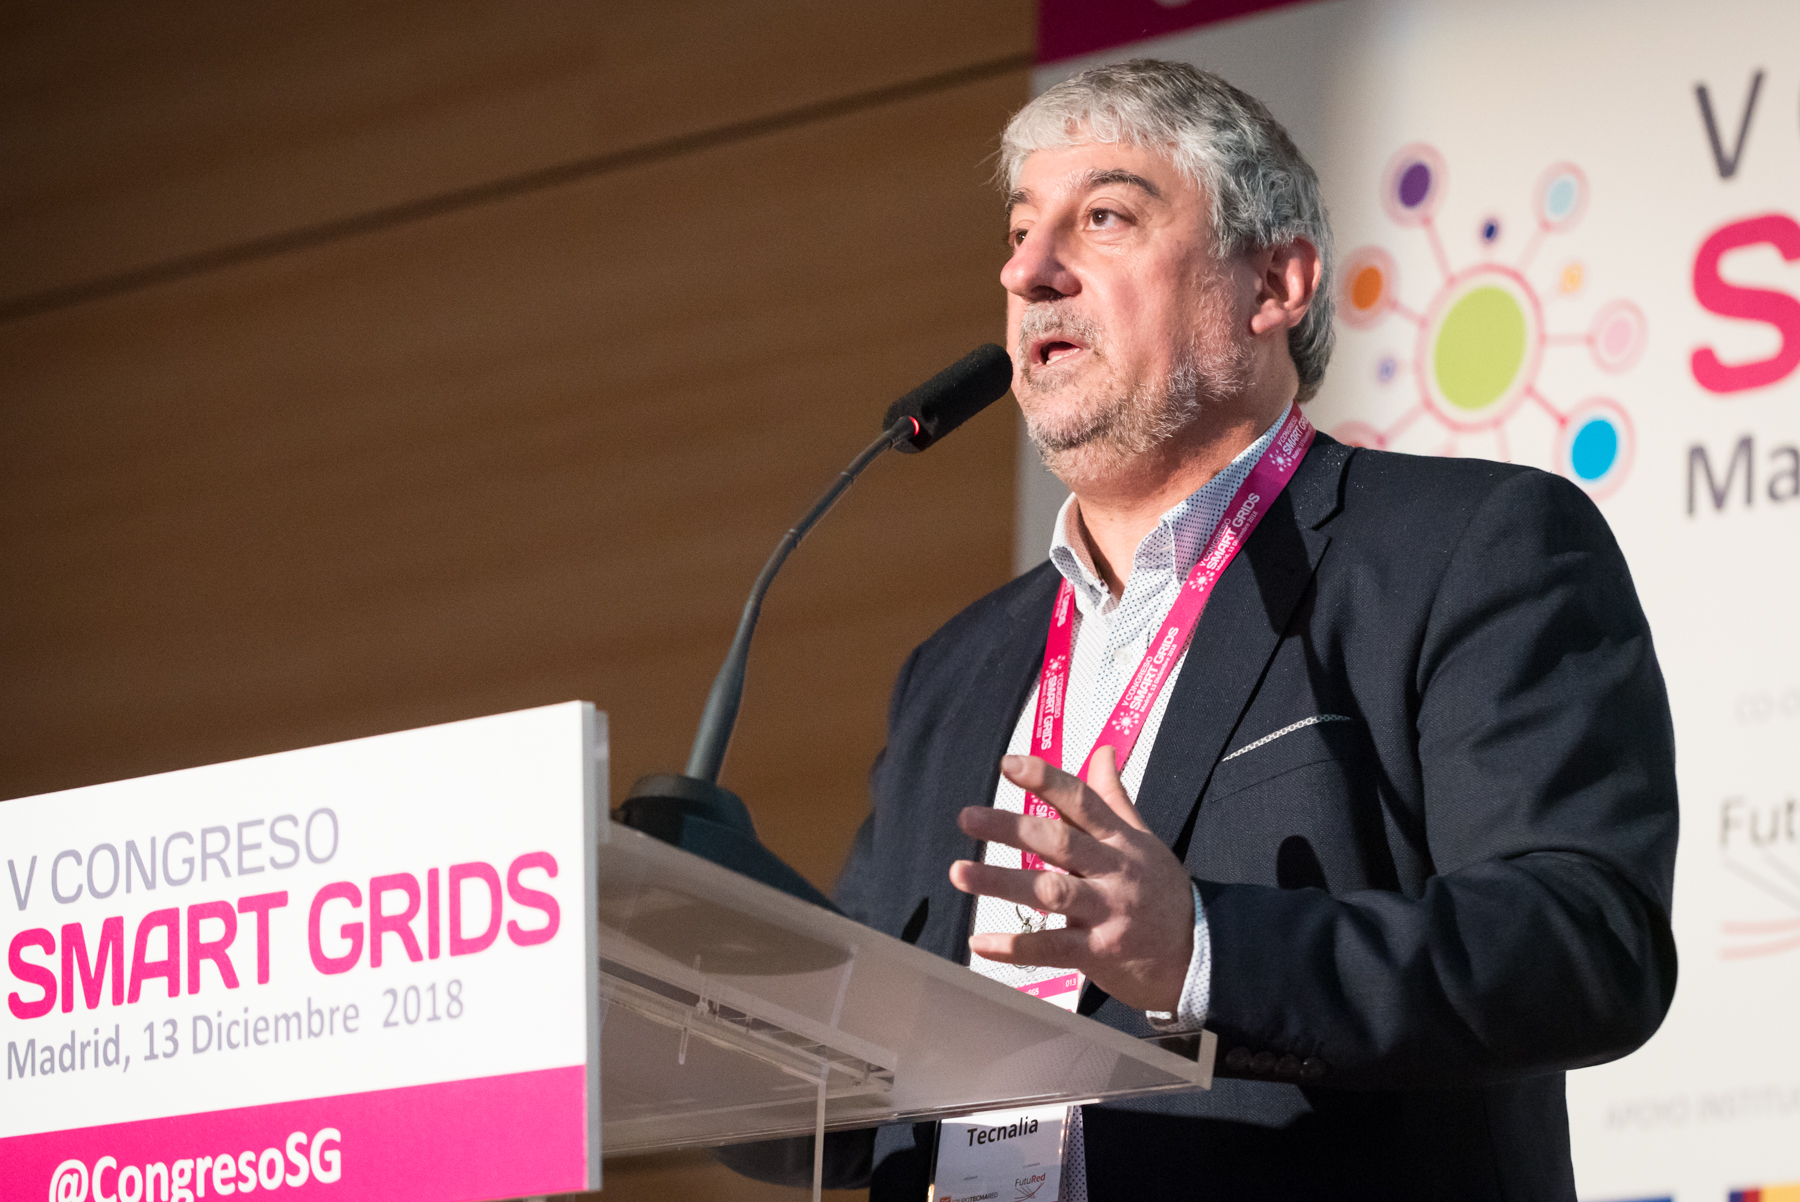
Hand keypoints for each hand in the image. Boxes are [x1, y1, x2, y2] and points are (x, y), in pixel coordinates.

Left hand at [948, 746, 1194, 1011]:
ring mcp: (1107, 913)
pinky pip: (1051, 948)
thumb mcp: (1145, 841)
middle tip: (967, 817)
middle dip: (1011, 828)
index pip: (1082, 802)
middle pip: (1059, 843)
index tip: (1008, 764)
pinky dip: (1013, 946)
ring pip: (1050, 892)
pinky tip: (978, 941)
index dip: (1046, 781)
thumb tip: (1102, 751)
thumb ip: (1114, 798)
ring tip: (959, 872)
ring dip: (1001, 882)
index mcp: (1121, 841)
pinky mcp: (1099, 954)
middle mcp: (1113, 872)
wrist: (1201, 957)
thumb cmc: (1163, 893)